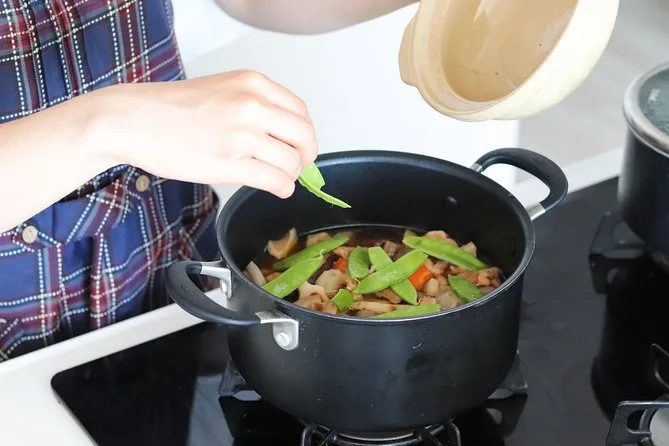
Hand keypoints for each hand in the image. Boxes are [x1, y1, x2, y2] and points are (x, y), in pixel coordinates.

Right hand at [93, 70, 317, 197]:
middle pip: (304, 137)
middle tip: (297, 166)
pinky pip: (274, 180)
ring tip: (278, 177)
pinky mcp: (229, 163)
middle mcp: (251, 105)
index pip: (301, 112)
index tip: (301, 146)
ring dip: (290, 175)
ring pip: (291, 162)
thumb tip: (288, 135)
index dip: (305, 134)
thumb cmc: (172, 107)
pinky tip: (276, 188)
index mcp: (252, 83)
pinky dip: (282, 188)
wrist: (133, 119)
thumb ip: (257, 106)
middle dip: (305, 156)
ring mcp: (241, 135)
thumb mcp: (223, 89)